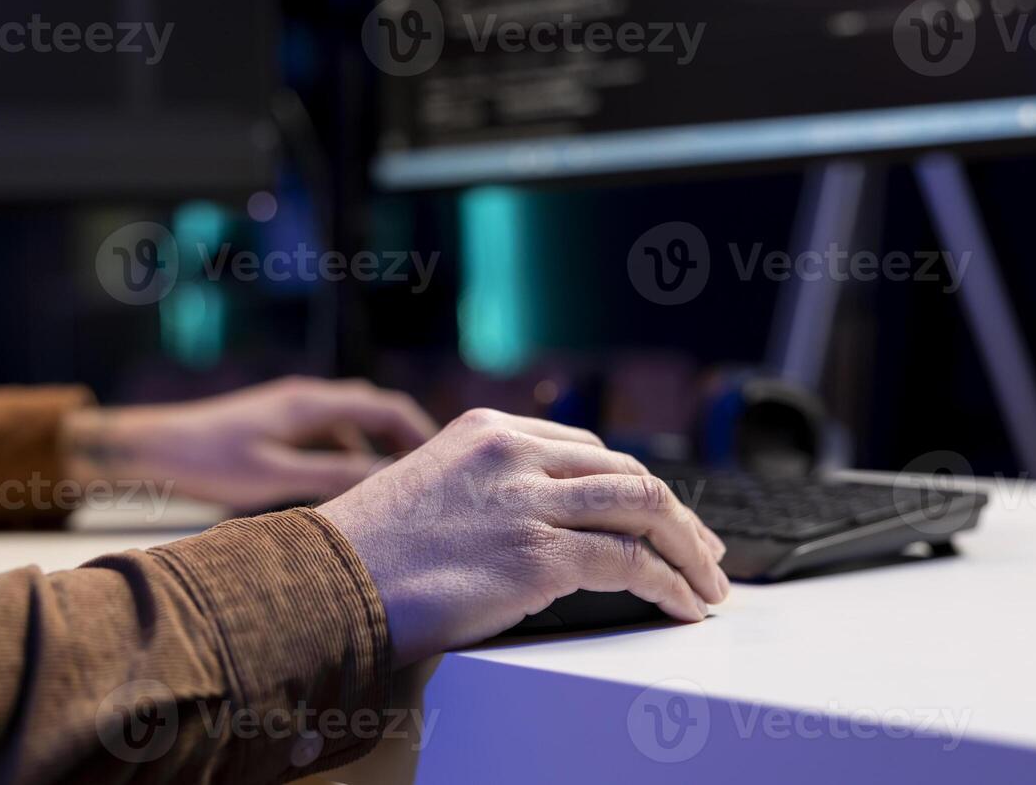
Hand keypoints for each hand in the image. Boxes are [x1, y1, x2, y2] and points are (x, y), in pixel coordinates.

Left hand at [62, 377, 437, 512]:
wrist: (150, 449)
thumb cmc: (209, 462)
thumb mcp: (275, 476)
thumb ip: (334, 475)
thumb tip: (389, 480)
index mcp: (312, 403)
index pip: (386, 406)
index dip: (422, 432)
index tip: (447, 463)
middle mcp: (307, 398)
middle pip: (373, 412)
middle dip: (404, 442)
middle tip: (428, 480)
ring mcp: (292, 410)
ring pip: (350, 427)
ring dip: (374, 453)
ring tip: (392, 493)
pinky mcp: (277, 427)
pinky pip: (327, 437)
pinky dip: (347, 457)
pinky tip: (344, 492)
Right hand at [318, 408, 728, 665]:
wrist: (325, 585)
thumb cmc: (368, 552)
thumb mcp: (431, 488)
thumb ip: (488, 488)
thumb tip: (541, 522)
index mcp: (489, 431)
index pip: (590, 450)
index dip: (635, 486)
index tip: (660, 516)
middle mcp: (515, 454)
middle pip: (628, 473)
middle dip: (678, 515)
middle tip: (706, 550)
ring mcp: (528, 500)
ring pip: (644, 507)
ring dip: (690, 549)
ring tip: (710, 582)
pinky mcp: (536, 555)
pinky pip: (629, 563)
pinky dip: (669, 584)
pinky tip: (682, 604)